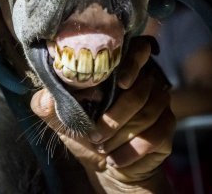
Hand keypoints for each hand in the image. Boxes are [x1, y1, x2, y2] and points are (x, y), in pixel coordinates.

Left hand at [30, 37, 174, 191]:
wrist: (106, 162)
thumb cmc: (85, 132)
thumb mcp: (62, 120)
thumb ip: (50, 106)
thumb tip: (44, 97)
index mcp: (118, 69)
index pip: (137, 50)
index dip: (132, 62)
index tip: (119, 82)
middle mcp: (143, 81)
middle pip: (138, 89)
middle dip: (114, 115)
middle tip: (95, 134)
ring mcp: (159, 103)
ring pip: (146, 114)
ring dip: (120, 135)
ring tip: (101, 146)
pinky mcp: (167, 127)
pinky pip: (155, 135)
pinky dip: (131, 150)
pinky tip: (114, 159)